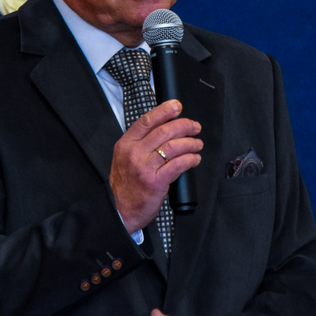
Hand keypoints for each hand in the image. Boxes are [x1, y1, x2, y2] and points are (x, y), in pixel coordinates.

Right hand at [109, 100, 201, 232]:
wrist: (119, 210)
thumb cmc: (125, 185)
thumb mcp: (124, 157)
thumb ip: (140, 143)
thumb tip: (164, 129)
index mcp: (126, 144)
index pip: (147, 120)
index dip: (164, 111)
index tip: (177, 106)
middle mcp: (134, 153)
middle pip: (164, 131)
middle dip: (184, 126)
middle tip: (194, 126)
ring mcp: (145, 167)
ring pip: (173, 146)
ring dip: (190, 143)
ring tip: (197, 143)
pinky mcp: (155, 182)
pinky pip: (178, 165)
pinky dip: (190, 159)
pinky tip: (195, 159)